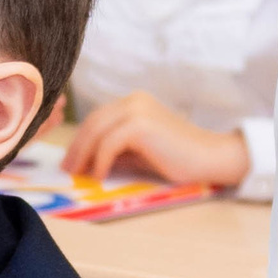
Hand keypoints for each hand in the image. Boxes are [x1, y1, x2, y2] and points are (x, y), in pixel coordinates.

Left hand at [63, 91, 250, 187]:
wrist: (210, 157)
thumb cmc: (176, 157)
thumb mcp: (138, 151)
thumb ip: (114, 149)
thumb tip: (83, 160)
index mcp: (133, 102)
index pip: (96, 119)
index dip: (80, 140)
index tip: (70, 160)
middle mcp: (134, 101)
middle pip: (92, 123)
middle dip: (76, 148)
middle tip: (67, 169)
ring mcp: (137, 110)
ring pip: (96, 132)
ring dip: (83, 155)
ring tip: (78, 175)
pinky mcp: (141, 125)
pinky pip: (108, 144)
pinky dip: (100, 162)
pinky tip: (98, 177)